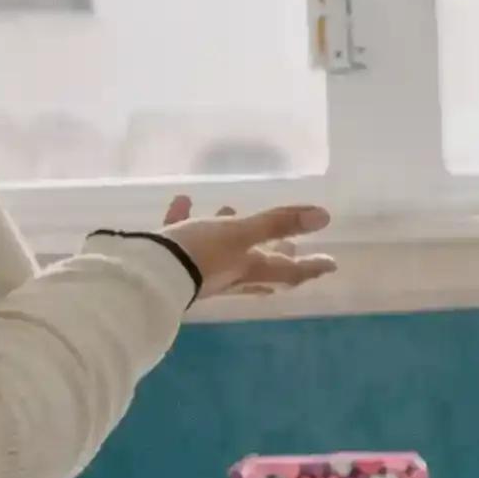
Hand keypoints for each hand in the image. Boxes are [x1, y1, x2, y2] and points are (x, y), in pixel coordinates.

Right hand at [166, 198, 334, 302]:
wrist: (147, 274)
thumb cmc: (200, 253)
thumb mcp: (240, 233)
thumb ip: (278, 224)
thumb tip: (324, 217)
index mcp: (251, 270)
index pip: (291, 272)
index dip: (312, 267)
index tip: (331, 264)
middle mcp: (230, 275)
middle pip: (261, 269)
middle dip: (276, 258)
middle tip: (292, 249)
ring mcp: (201, 272)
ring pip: (223, 254)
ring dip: (231, 235)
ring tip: (233, 211)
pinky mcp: (173, 264)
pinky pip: (184, 238)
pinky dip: (186, 220)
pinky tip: (183, 201)